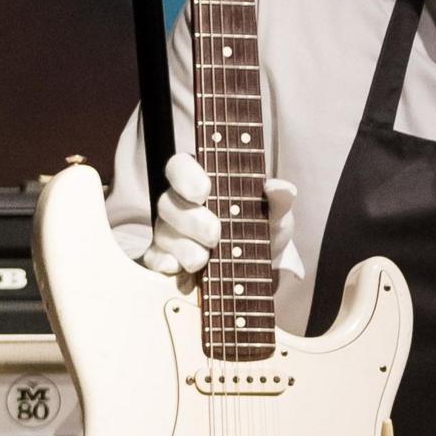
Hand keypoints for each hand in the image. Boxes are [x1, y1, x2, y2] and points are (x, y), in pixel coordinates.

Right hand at [133, 151, 297, 280]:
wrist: (259, 268)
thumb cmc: (261, 228)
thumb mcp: (276, 214)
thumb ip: (279, 199)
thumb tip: (280, 187)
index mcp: (201, 181)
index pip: (180, 166)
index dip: (186, 176)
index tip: (203, 191)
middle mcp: (180, 203)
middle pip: (168, 202)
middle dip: (191, 220)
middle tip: (214, 234)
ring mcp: (169, 230)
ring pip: (163, 232)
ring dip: (184, 247)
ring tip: (204, 259)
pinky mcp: (165, 257)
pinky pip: (155, 259)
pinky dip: (167, 264)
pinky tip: (180, 269)